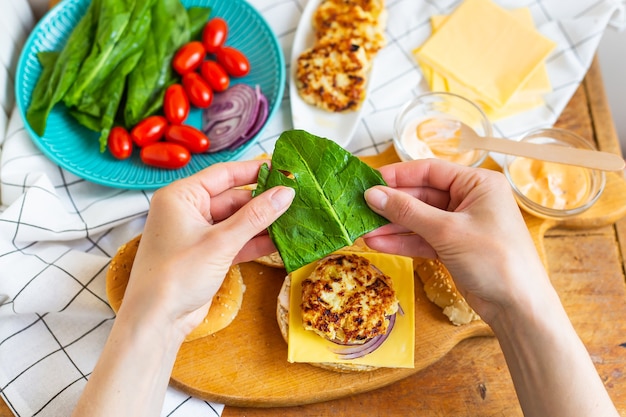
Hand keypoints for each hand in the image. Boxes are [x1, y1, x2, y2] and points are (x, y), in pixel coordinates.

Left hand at [120, 160, 294, 338]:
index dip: (254, 171)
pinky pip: (234, 241)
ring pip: (236, 221)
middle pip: (232, 199)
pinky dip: (253, 242)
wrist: (157, 320)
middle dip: (262, 202)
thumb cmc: (175, 276)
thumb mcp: (221, 242)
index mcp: (181, 197)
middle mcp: (187, 211)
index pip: (223, 175)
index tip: (281, 169)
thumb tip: (285, 194)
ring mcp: (197, 234)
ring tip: (292, 219)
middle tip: (293, 199)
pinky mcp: (206, 255)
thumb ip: (256, 216)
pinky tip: (278, 241)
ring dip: (261, 224)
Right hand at [362, 158, 549, 322]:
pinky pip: (422, 238)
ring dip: (392, 226)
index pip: (430, 170)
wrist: (518, 307)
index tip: (368, 182)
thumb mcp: (447, 231)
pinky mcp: (453, 247)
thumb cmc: (494, 259)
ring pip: (418, 219)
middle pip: (421, 196)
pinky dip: (402, 241)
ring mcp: (460, 225)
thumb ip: (407, 211)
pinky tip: (377, 243)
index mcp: (477, 183)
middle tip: (359, 209)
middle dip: (391, 205)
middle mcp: (469, 200)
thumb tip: (372, 194)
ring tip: (362, 231)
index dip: (397, 176)